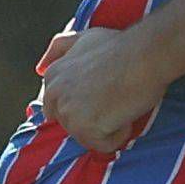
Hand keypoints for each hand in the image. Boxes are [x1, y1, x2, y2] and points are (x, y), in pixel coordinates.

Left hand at [37, 25, 162, 153]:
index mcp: (52, 77)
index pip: (61, 108)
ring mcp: (68, 113)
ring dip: (109, 126)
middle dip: (94, 118)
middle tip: (114, 96)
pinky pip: (104, 146)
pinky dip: (119, 135)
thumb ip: (60, 49)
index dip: (86, 105)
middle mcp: (54, 96)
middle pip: (73, 125)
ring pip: (88, 137)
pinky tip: (126, 112)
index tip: (104, 91)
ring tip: (121, 101)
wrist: (145, 54)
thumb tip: (39, 68)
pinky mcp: (85, 128)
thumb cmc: (121, 47)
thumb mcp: (84, 38)